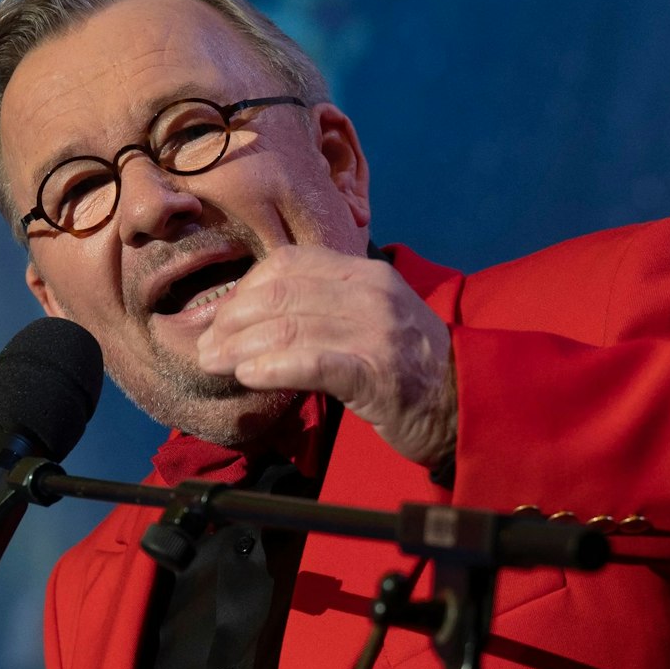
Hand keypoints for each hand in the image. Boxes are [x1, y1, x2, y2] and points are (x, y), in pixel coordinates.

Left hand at [197, 243, 455, 465]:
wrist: (464, 404)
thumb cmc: (408, 367)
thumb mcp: (370, 318)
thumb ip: (324, 307)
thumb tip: (257, 316)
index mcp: (365, 274)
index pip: (289, 264)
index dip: (244, 289)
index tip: (219, 317)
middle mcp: (371, 294)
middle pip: (281, 294)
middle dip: (232, 320)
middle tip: (206, 346)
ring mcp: (376, 332)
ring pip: (290, 326)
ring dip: (241, 347)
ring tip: (214, 362)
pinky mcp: (377, 373)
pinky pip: (313, 363)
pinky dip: (274, 367)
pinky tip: (248, 376)